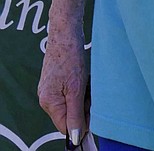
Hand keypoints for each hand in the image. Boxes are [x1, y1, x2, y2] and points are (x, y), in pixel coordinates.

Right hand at [37, 24, 88, 140]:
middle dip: (84, 107)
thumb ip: (75, 114)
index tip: (94, 116)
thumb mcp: (76, 88)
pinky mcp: (57, 80)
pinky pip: (71, 92)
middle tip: (92, 93)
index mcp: (49, 102)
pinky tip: (85, 77)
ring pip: (72, 103)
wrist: (66, 30)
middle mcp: (47, 98)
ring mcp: (51, 89)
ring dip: (84, 96)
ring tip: (88, 82)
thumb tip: (75, 137)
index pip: (65, 126)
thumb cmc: (70, 56)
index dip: (81, 124)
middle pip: (69, 115)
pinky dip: (81, 88)